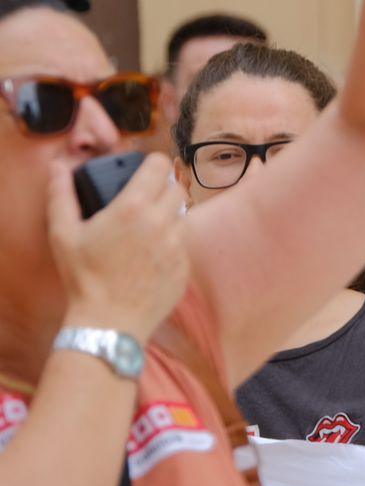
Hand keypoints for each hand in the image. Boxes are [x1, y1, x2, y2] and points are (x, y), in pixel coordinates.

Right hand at [47, 155, 188, 341]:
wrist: (109, 322)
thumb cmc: (83, 277)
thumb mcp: (63, 234)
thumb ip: (61, 195)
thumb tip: (57, 167)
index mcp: (133, 208)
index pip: (160, 165)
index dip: (153, 164)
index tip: (144, 170)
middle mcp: (162, 221)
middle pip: (176, 187)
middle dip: (161, 189)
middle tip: (142, 201)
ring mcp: (178, 244)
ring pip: (184, 214)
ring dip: (169, 215)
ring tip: (145, 229)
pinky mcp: (186, 265)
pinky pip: (185, 243)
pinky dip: (172, 242)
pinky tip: (150, 254)